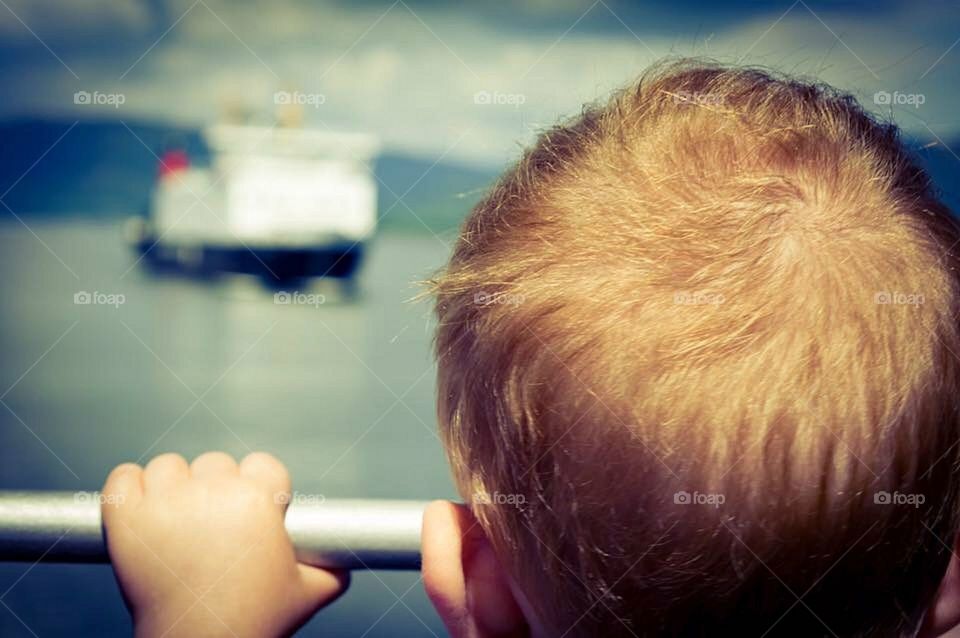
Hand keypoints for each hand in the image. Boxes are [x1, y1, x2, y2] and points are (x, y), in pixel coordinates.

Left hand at [101, 452, 348, 637]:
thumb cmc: (256, 622)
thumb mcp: (312, 593)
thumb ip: (334, 566)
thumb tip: (343, 558)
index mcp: (258, 500)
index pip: (263, 464)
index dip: (262, 487)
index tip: (256, 511)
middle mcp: (212, 493)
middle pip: (215, 463)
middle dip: (217, 489)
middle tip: (214, 526)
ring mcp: (165, 503)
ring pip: (169, 466)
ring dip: (173, 486)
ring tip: (177, 519)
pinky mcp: (126, 518)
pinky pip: (123, 478)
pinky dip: (130, 487)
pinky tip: (142, 507)